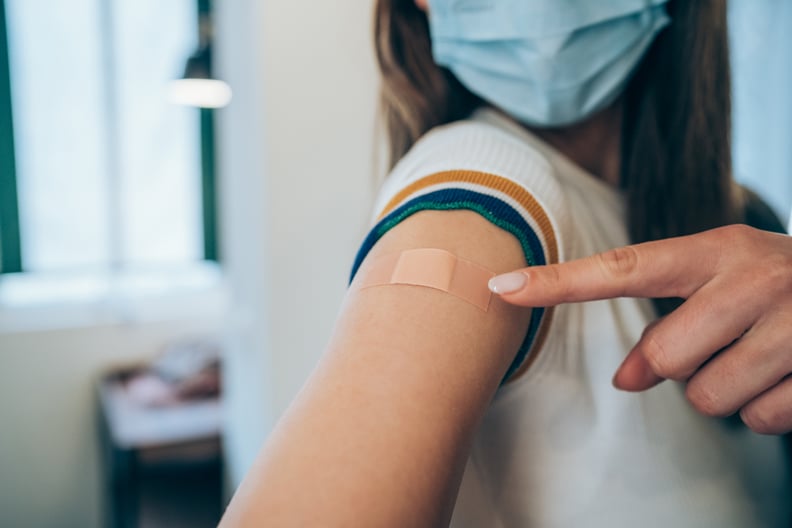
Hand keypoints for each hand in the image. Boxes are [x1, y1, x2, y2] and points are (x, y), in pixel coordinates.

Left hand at [488, 225, 791, 434]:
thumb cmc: (774, 290)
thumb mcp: (722, 288)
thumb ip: (669, 323)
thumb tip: (626, 380)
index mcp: (715, 249)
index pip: (621, 267)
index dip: (557, 283)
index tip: (501, 289)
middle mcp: (753, 277)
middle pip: (664, 358)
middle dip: (677, 368)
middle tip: (716, 346)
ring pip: (708, 397)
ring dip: (722, 392)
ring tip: (755, 359)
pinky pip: (760, 420)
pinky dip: (766, 410)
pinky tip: (787, 377)